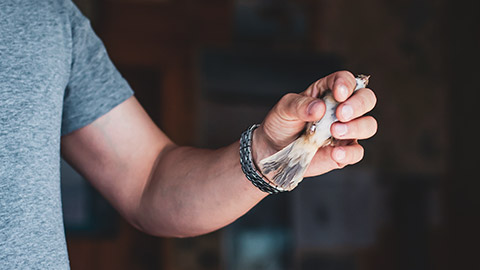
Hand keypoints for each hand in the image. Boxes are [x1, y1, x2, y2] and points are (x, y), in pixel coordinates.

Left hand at [253, 70, 377, 175]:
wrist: (274, 150)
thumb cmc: (281, 124)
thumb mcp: (284, 108)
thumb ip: (299, 105)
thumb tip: (319, 107)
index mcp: (328, 92)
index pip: (347, 80)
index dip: (346, 84)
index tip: (338, 94)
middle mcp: (341, 109)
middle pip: (366, 99)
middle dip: (358, 105)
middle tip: (340, 114)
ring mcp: (346, 131)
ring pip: (369, 125)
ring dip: (356, 127)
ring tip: (334, 131)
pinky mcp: (344, 151)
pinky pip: (357, 152)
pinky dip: (349, 153)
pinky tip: (336, 153)